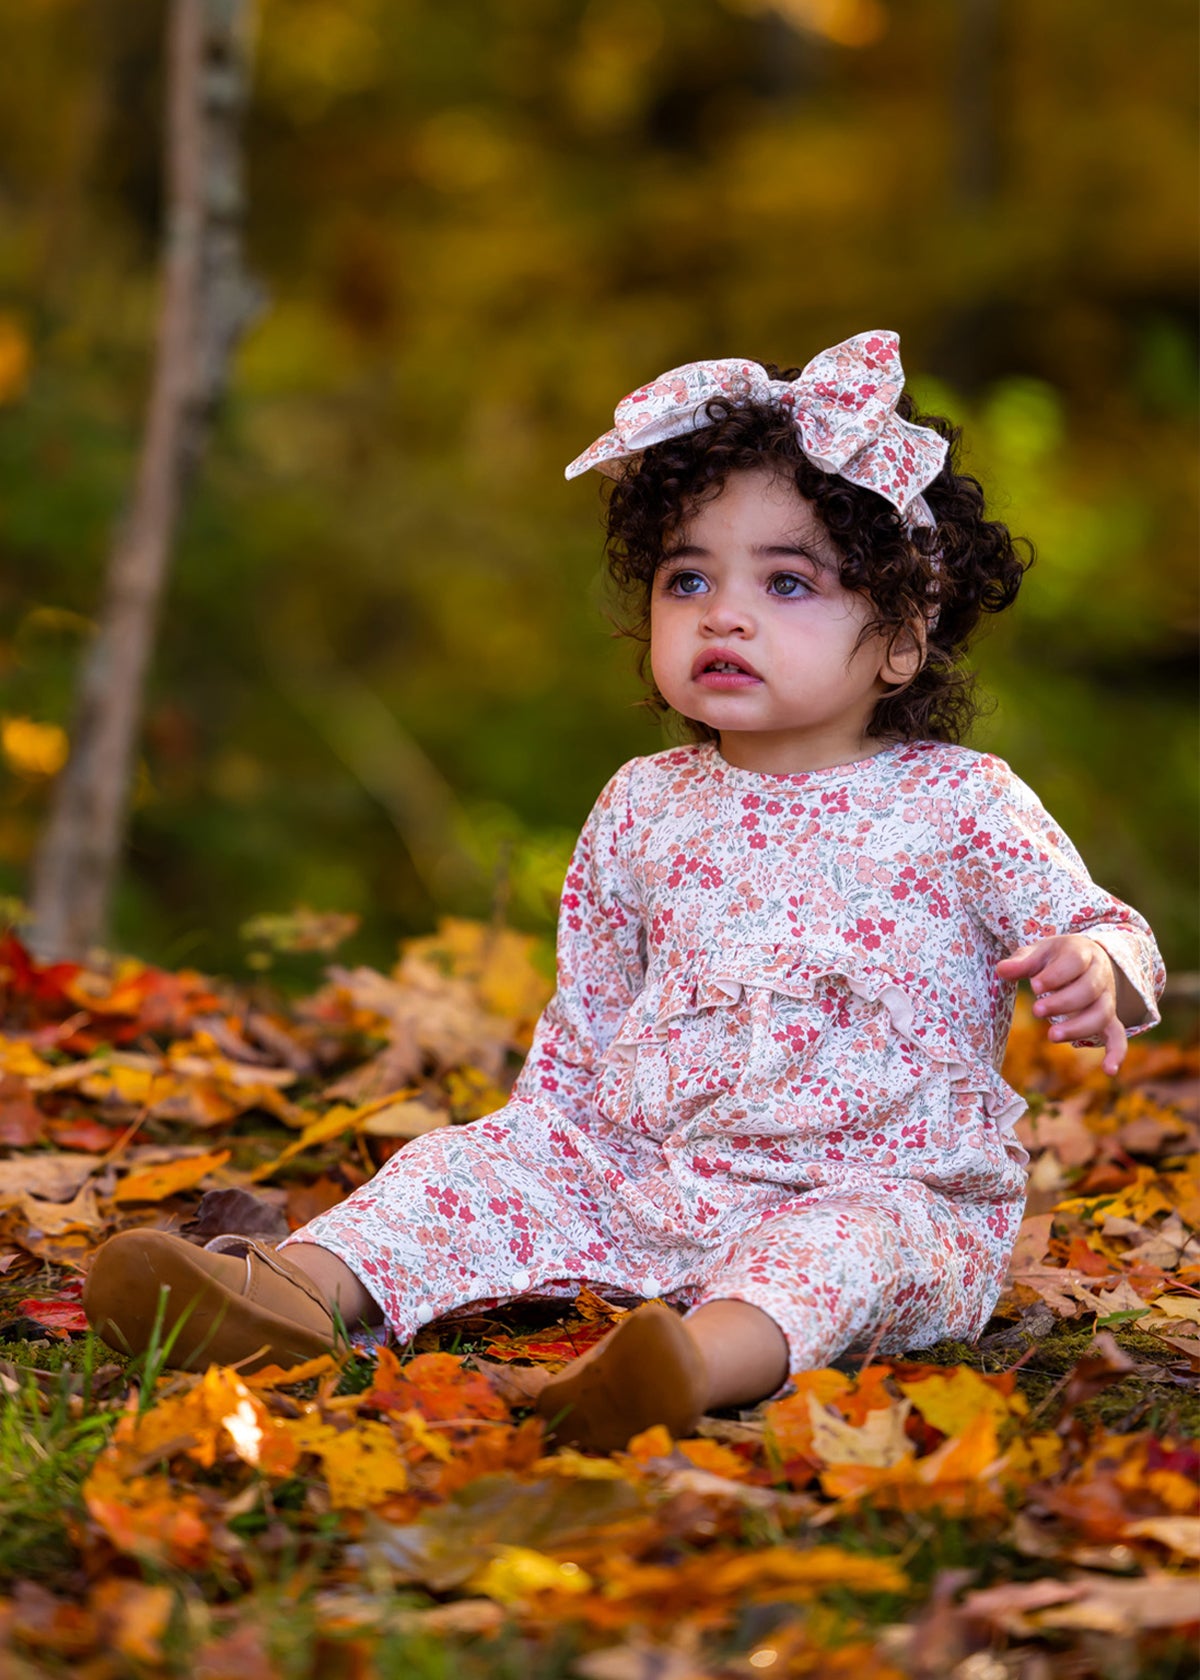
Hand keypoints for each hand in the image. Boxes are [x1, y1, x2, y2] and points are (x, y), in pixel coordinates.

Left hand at [995, 935, 1125, 1075]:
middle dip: (1063, 1003)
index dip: (1056, 975)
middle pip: (1089, 990)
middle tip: (1036, 1010)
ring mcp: (1107, 998)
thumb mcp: (1038, 953)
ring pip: (1101, 1014)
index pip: (1075, 962)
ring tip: (1052, 1036)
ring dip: (1079, 1027)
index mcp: (1082, 953)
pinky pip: (1118, 1036)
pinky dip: (1117, 1052)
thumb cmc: (1055, 958)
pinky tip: (1109, 1070)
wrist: (1084, 959)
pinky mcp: (1108, 1018)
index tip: (1035, 986)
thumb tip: (1002, 970)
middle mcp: (1100, 975)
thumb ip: (1022, 962)